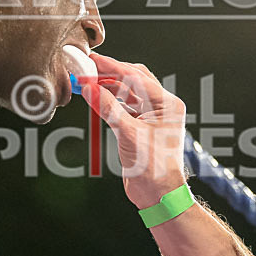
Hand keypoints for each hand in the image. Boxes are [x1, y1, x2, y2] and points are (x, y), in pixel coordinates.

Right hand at [80, 53, 186, 208]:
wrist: (158, 195)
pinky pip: (125, 105)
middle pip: (134, 79)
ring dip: (109, 85)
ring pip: (129, 92)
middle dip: (110, 72)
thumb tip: (90, 87)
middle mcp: (162, 106)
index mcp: (167, 103)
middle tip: (88, 67)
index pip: (136, 77)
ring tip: (88, 81)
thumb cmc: (153, 168)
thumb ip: (108, 108)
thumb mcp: (128, 133)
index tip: (92, 60)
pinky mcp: (142, 126)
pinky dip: (110, 100)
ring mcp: (153, 116)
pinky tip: (96, 97)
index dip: (112, 67)